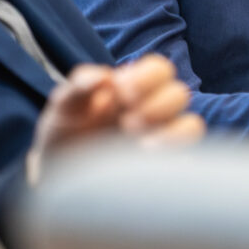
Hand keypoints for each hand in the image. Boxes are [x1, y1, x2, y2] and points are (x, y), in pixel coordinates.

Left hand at [28, 55, 204, 181]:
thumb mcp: (63, 109)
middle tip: (127, 122)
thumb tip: (103, 77)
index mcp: (134, 89)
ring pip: (190, 125)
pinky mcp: (164, 167)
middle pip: (179, 94)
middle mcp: (153, 111)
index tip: (123, 90)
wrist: (58, 179)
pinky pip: (187, 158)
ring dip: (168, 131)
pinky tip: (145, 161)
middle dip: (156, 105)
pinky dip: (172, 155)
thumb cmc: (65, 136)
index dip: (148, 76)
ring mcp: (161, 139)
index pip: (160, 70)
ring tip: (139, 145)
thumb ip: (78, 87)